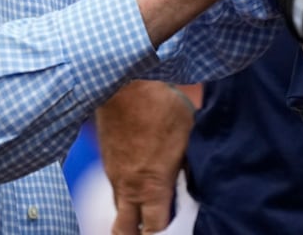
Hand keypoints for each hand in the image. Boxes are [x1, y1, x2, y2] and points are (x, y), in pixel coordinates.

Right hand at [95, 79, 195, 234]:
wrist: (125, 82)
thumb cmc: (161, 105)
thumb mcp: (189, 134)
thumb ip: (190, 165)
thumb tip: (196, 182)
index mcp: (152, 186)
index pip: (154, 230)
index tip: (174, 231)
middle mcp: (128, 187)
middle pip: (124, 231)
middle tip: (152, 230)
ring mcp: (114, 174)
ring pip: (119, 208)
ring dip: (131, 213)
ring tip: (148, 210)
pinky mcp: (107, 160)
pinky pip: (115, 187)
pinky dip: (126, 192)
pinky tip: (140, 182)